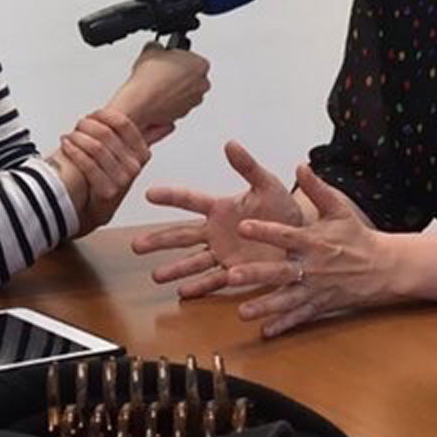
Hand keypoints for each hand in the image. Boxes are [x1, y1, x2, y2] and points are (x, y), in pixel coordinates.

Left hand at [59, 109, 150, 235]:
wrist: (95, 209)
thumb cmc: (109, 179)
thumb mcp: (129, 157)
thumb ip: (147, 139)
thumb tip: (167, 125)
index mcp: (141, 153)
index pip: (123, 123)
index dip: (103, 115)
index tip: (92, 115)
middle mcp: (134, 166)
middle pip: (105, 133)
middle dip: (86, 125)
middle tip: (78, 125)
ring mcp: (122, 179)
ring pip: (95, 147)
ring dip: (77, 137)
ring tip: (69, 136)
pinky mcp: (107, 190)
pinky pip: (87, 164)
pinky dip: (73, 151)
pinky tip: (67, 145)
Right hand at [108, 43, 209, 131]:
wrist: (141, 102)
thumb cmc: (150, 79)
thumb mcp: (151, 49)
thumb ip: (159, 46)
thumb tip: (156, 47)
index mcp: (201, 64)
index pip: (191, 56)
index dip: (177, 57)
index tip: (168, 59)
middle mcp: (202, 84)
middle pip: (191, 75)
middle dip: (178, 73)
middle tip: (162, 71)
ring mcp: (194, 100)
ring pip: (186, 90)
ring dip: (175, 87)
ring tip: (157, 84)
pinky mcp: (184, 113)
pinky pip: (179, 103)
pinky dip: (170, 100)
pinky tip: (157, 95)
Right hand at [131, 140, 303, 297]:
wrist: (302, 238)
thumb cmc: (284, 208)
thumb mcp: (267, 185)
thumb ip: (248, 166)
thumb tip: (230, 143)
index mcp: (221, 208)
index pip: (189, 200)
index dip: (169, 196)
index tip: (148, 194)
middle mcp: (216, 231)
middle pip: (181, 236)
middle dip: (158, 241)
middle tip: (135, 246)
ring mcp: (224, 253)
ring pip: (193, 261)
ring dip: (174, 269)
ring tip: (155, 276)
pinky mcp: (236, 272)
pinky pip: (214, 280)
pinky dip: (199, 287)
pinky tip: (182, 292)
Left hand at [225, 164, 397, 337]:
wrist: (385, 268)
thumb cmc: (357, 236)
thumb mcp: (339, 209)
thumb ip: (317, 188)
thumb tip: (301, 165)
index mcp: (314, 241)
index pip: (286, 235)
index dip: (265, 231)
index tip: (243, 226)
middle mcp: (313, 267)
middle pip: (280, 272)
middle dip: (256, 275)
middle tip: (231, 275)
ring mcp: (316, 289)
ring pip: (286, 300)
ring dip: (264, 306)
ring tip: (242, 312)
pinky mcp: (321, 305)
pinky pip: (301, 317)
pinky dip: (284, 325)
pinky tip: (266, 332)